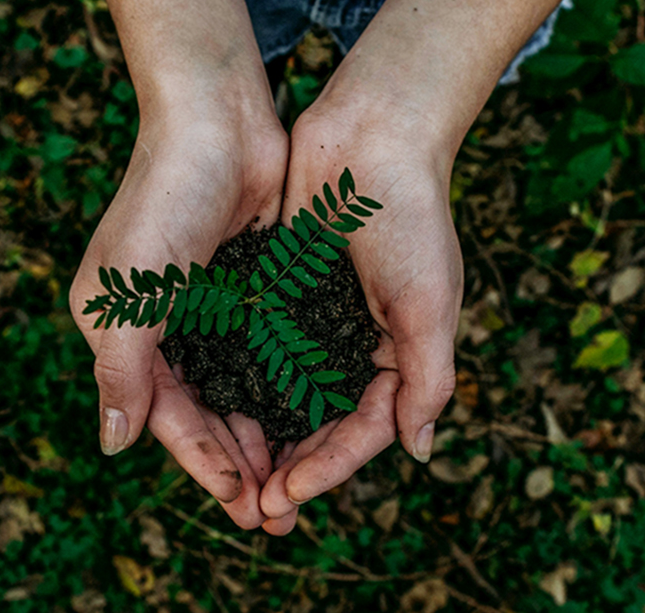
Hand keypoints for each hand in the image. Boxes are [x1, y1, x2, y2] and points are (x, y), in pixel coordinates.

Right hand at [69, 110, 287, 529]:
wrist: (218, 121)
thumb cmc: (164, 199)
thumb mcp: (130, 291)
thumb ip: (121, 370)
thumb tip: (113, 445)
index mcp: (123, 331)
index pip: (165, 414)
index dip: (202, 461)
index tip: (240, 502)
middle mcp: (165, 326)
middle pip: (205, 411)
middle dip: (238, 461)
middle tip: (276, 513)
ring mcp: (210, 308)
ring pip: (240, 389)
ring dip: (265, 434)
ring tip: (297, 480)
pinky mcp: (250, 288)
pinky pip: (268, 352)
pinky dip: (285, 387)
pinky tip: (312, 419)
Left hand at [259, 103, 463, 532]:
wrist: (372, 136)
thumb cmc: (411, 217)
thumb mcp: (430, 303)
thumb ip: (427, 378)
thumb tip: (418, 452)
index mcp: (398, 354)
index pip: (364, 430)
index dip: (329, 468)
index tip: (288, 494)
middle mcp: (355, 344)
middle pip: (321, 424)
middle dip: (292, 467)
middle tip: (255, 509)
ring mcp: (316, 320)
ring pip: (285, 395)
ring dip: (262, 437)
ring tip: (232, 477)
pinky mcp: (281, 292)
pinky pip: (259, 349)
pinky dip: (241, 381)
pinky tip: (214, 410)